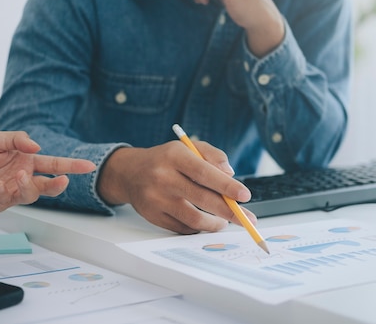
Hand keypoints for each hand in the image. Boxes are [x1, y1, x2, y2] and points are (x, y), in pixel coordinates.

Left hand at [0, 131, 95, 212]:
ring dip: (30, 187)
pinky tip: (0, 184)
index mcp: (26, 160)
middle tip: (63, 181)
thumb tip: (38, 147)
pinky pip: (9, 201)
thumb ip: (17, 140)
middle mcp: (22, 176)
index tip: (90, 167)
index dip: (72, 166)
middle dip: (57, 185)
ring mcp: (11, 191)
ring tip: (19, 176)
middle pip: (47, 185)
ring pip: (31, 195)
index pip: (54, 165)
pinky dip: (8, 192)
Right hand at [97, 140, 256, 233]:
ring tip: (224, 221)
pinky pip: (183, 227)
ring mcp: (156, 199)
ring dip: (215, 223)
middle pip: (202, 199)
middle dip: (229, 211)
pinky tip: (204, 221)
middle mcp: (162, 177)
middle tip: (246, 218)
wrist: (129, 172)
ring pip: (194, 218)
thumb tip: (230, 175)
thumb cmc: (165, 159)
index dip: (226, 186)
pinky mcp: (152, 216)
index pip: (204, 172)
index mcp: (173, 156)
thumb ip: (212, 155)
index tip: (245, 195)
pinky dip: (198, 227)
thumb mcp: (188, 147)